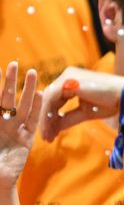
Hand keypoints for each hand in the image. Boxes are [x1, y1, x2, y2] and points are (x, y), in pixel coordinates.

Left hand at [0, 64, 42, 187]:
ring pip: (22, 106)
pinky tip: (40, 94)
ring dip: (27, 90)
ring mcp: (15, 131)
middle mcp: (2, 124)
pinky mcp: (26, 141)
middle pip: (7, 98)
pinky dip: (36, 108)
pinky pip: (32, 122)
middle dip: (11, 82)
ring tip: (32, 73)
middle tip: (15, 64)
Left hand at [40, 67, 123, 141]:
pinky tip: (49, 128)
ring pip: (47, 100)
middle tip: (46, 137)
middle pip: (49, 100)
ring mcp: (66, 77)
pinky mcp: (67, 80)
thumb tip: (55, 128)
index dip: (51, 117)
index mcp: (72, 82)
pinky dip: (48, 115)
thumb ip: (69, 117)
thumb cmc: (111, 102)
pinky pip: (51, 99)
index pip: (55, 100)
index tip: (50, 133)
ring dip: (46, 119)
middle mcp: (67, 77)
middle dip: (46, 120)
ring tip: (47, 136)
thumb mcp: (86, 112)